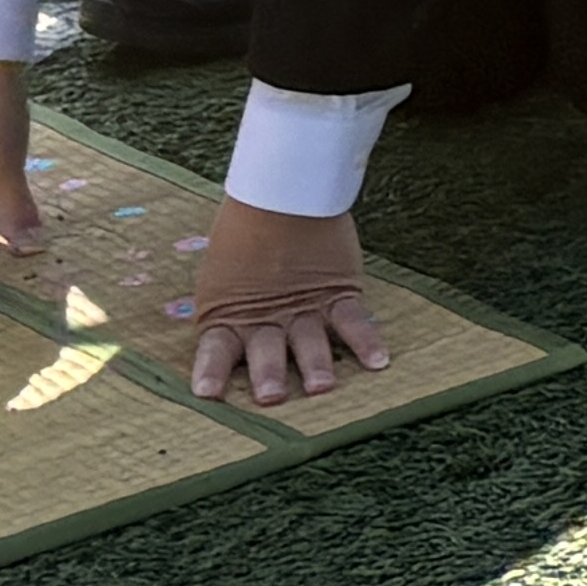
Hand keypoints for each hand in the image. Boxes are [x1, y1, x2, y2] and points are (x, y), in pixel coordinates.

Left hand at [185, 198, 391, 405]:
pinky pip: (354, 320)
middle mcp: (267, 316)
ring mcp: (306, 305)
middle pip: (267, 352)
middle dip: (268, 375)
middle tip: (271, 396)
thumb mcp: (221, 275)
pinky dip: (367, 341)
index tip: (207, 394)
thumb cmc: (244, 229)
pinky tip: (379, 362)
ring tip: (321, 386)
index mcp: (231, 312)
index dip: (212, 372)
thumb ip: (227, 309)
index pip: (216, 350)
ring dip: (315, 365)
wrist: (285, 188)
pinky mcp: (338, 290)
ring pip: (310, 341)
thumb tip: (220, 336)